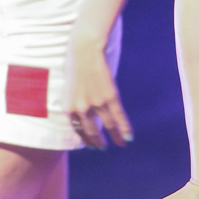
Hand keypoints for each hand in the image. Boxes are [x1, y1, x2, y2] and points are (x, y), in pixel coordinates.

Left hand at [64, 32, 131, 148]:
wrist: (85, 50)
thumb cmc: (76, 64)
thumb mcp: (70, 86)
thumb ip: (76, 101)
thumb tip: (84, 111)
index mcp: (69, 107)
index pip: (78, 129)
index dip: (86, 139)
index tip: (91, 145)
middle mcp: (82, 109)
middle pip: (92, 131)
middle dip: (98, 142)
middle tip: (102, 148)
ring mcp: (96, 103)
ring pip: (108, 126)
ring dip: (115, 137)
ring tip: (120, 144)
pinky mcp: (110, 96)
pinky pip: (119, 116)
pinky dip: (124, 128)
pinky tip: (128, 137)